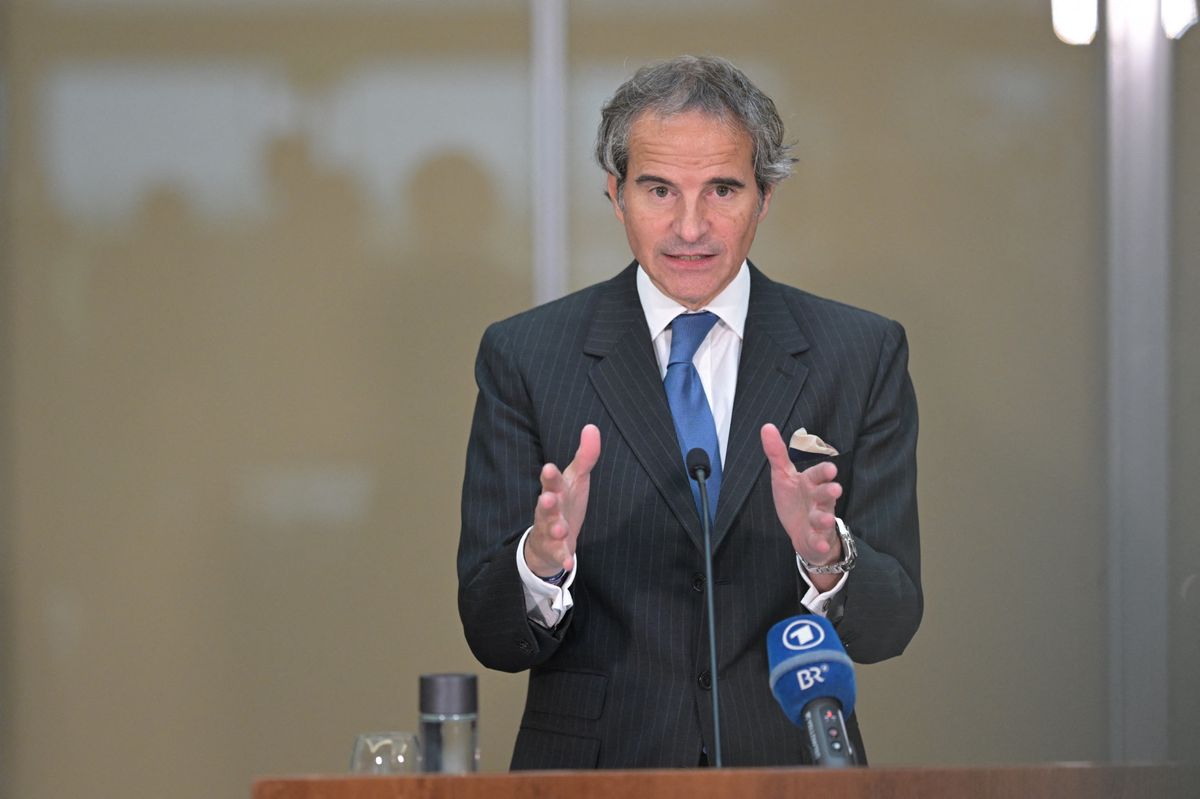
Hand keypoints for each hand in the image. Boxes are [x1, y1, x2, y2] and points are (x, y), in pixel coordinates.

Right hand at [524, 424, 601, 576]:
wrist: (547, 540)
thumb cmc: (564, 503)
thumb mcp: (575, 479)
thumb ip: (585, 456)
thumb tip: (592, 427)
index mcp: (555, 491)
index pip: (551, 481)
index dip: (550, 476)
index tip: (549, 468)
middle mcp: (549, 510)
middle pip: (546, 505)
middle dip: (547, 502)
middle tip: (547, 498)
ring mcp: (550, 531)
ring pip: (551, 529)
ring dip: (556, 529)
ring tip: (561, 530)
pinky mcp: (556, 550)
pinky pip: (560, 555)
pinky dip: (564, 558)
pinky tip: (569, 563)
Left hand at [760, 423, 842, 567]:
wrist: (803, 532)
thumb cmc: (795, 500)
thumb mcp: (784, 476)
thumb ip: (777, 454)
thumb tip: (767, 426)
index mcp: (810, 483)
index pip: (818, 475)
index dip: (824, 472)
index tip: (831, 468)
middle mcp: (818, 500)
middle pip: (826, 494)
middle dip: (830, 492)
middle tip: (836, 489)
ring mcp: (819, 519)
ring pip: (824, 517)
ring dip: (825, 518)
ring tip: (826, 518)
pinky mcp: (817, 538)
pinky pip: (820, 540)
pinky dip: (821, 542)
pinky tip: (821, 543)